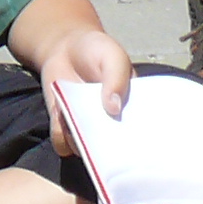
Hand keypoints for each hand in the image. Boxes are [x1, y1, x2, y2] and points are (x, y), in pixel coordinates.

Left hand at [39, 26, 139, 153]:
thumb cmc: (96, 51)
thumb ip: (116, 79)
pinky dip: (60, 131)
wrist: (65, 48)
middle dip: (108, 152)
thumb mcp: (112, 57)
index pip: (143, 138)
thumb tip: (115, 108)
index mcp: (133, 112)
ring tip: (73, 110)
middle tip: (97, 132)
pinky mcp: (66, 131)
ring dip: (78, 136)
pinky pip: (62, 143)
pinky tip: (60, 109)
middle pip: (115, 154)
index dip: (141, 145)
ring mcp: (89, 132)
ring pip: (86, 152)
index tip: (134, 144)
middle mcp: (112, 128)